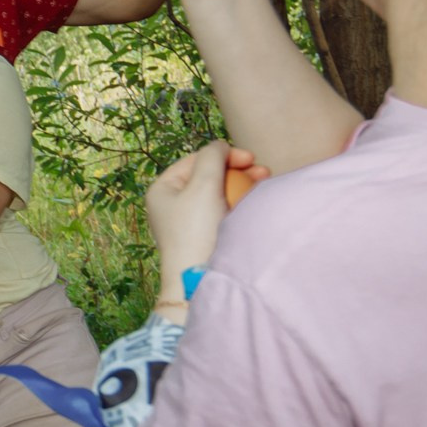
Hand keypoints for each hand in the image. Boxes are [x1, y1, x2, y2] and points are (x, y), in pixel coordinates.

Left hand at [147, 141, 266, 283]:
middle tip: (263, 171)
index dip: (224, 154)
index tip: (250, 158)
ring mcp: (189, 221)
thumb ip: (212, 156)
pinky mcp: (205, 236)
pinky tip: (256, 201)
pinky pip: (224, 211)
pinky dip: (239, 203)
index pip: (196, 159)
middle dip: (238, 170)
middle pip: (209, 175)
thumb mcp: (203, 185)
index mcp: (162, 189)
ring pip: (220, 193)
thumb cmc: (197, 230)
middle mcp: (172, 204)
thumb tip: (220, 146)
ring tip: (264, 183)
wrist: (200, 279)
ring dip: (242, 185)